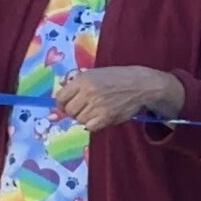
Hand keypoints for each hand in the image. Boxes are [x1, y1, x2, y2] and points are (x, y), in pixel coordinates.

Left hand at [53, 66, 182, 131]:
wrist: (141, 84)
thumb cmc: (116, 77)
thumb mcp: (95, 73)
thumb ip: (77, 81)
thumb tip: (60, 88)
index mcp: (83, 80)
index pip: (60, 97)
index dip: (62, 103)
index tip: (66, 104)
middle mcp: (88, 92)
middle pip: (69, 110)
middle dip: (73, 111)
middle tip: (82, 108)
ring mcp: (97, 105)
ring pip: (79, 119)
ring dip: (84, 117)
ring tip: (94, 111)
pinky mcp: (107, 117)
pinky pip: (90, 127)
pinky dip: (92, 124)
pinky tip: (99, 118)